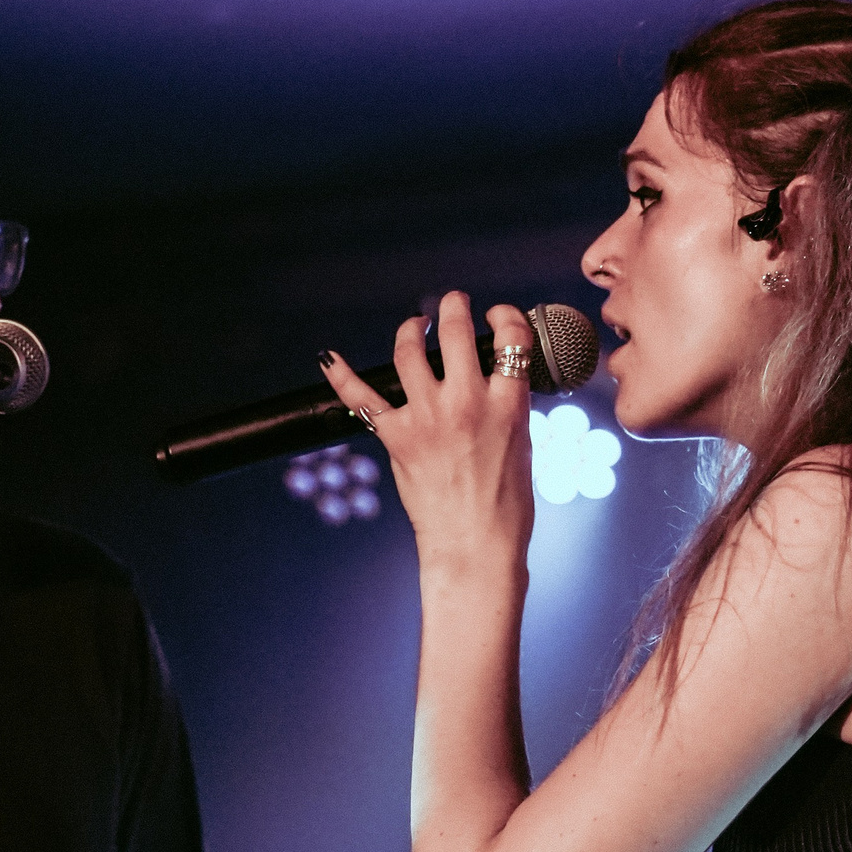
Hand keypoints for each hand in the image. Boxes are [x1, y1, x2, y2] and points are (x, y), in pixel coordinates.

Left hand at [322, 292, 535, 572]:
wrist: (477, 547)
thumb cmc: (506, 507)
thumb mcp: (521, 446)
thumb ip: (506, 410)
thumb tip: (494, 389)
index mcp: (508, 404)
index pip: (510, 336)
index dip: (504, 315)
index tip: (497, 315)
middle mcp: (467, 402)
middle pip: (455, 331)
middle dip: (453, 307)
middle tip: (453, 304)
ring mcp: (428, 417)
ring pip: (410, 350)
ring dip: (411, 329)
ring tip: (414, 326)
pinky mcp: (398, 437)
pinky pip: (361, 398)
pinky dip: (342, 376)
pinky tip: (330, 358)